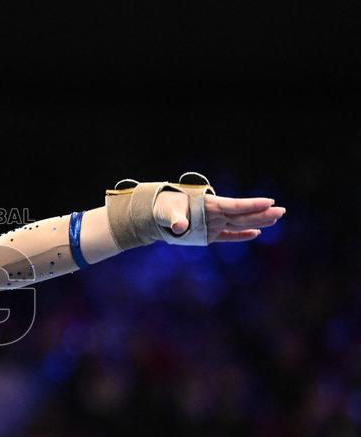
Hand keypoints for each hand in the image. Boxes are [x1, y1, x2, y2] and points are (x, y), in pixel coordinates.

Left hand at [154, 190, 285, 242]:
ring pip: (240, 223)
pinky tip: (256, 234)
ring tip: (276, 218)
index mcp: (209, 206)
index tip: (269, 201)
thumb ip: (175, 219)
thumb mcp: (166, 213)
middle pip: (243, 215)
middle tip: (281, 211)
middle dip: (262, 213)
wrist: (155, 214)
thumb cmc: (162, 209)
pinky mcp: (209, 234)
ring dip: (258, 221)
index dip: (251, 204)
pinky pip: (229, 235)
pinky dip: (241, 235)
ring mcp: (214, 223)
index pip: (235, 205)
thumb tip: (180, 226)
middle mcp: (215, 214)